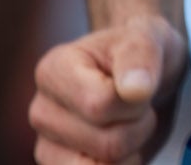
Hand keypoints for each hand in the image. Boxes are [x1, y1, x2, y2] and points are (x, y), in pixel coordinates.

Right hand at [31, 15, 186, 164]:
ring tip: (127, 124)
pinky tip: (122, 148)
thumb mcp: (148, 39)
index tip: (139, 85)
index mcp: (54, 70)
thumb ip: (140, 57)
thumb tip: (135, 90)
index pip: (99, 105)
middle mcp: (41, 112)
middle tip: (138, 107)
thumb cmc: (141, 55)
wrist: (141, 78)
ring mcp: (47, 147)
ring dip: (132, 151)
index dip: (135, 102)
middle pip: (107, 144)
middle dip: (139, 128)